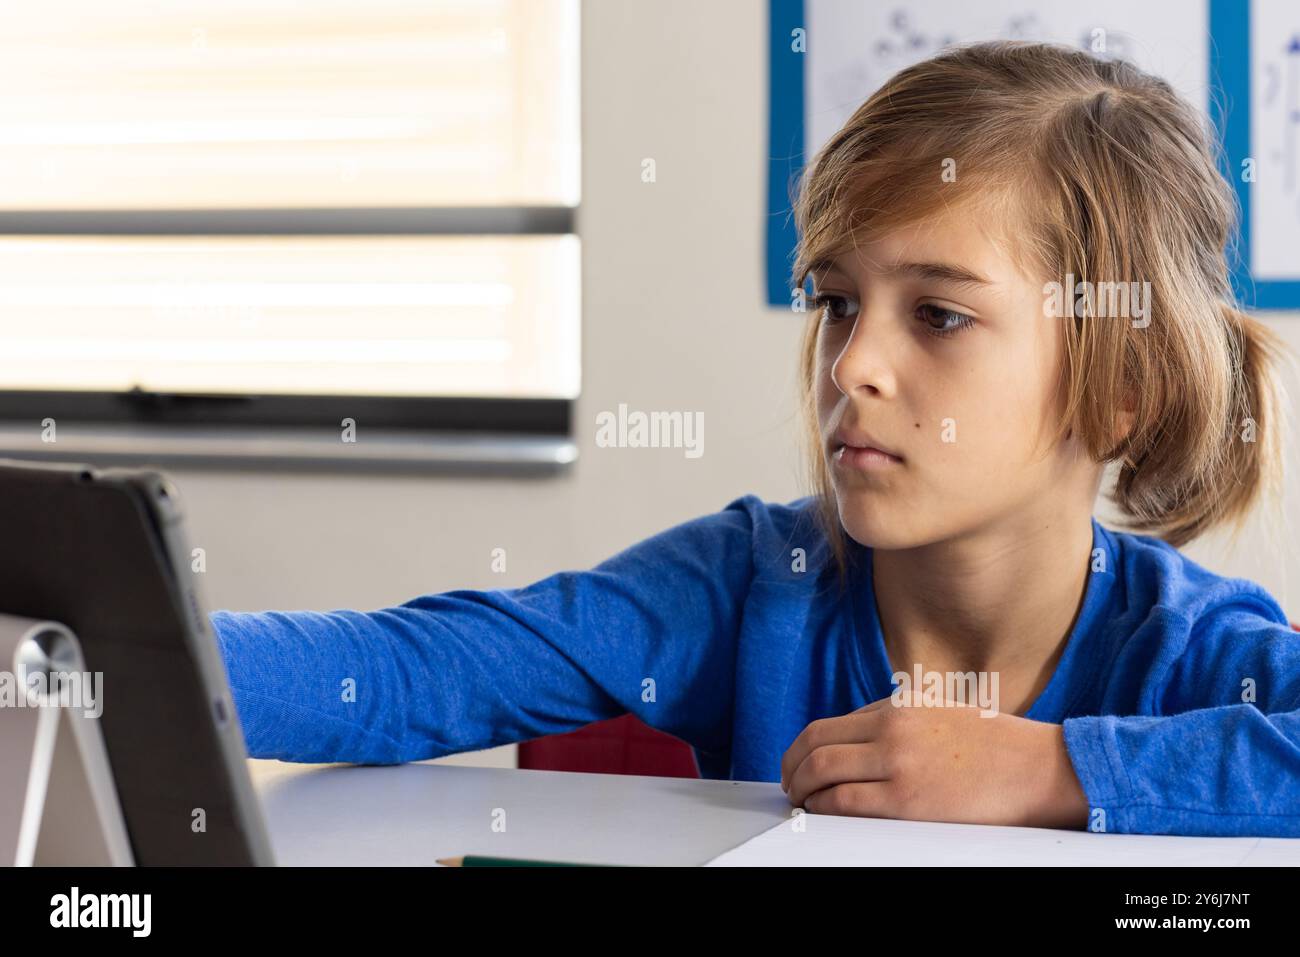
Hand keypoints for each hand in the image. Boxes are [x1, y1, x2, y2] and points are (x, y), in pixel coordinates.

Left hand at [780, 693, 1089, 828]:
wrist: (1037, 767)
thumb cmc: (993, 745)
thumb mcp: (936, 713)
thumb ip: (895, 722)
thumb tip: (855, 741)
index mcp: (896, 707)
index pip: (826, 726)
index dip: (800, 749)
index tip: (796, 763)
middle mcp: (890, 729)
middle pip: (815, 746)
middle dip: (791, 767)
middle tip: (788, 784)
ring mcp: (897, 763)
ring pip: (822, 772)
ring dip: (801, 788)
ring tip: (800, 801)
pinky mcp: (907, 800)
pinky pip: (845, 802)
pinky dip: (824, 808)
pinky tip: (823, 813)